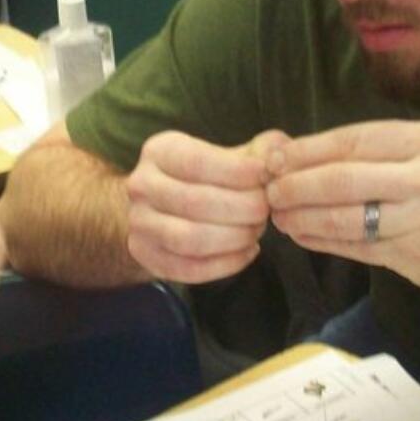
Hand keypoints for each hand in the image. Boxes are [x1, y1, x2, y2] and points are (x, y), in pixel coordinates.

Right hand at [125, 129, 286, 283]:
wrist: (158, 205)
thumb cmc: (203, 177)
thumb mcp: (224, 154)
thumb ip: (258, 152)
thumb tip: (280, 155)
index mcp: (159, 151)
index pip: (198, 163)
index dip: (238, 174)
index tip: (267, 180)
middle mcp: (141, 185)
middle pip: (195, 203)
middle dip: (241, 209)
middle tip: (266, 212)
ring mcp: (139, 223)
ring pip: (189, 239)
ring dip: (233, 239)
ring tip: (256, 232)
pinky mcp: (146, 255)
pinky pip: (188, 269)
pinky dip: (225, 265)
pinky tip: (247, 252)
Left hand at [264, 120, 419, 300]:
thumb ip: (367, 154)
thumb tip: (290, 152)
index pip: (353, 141)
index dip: (306, 151)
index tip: (273, 159)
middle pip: (344, 178)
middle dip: (296, 186)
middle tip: (270, 192)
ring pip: (345, 217)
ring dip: (303, 218)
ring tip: (278, 217)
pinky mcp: (415, 254)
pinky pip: (356, 245)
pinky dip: (321, 240)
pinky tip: (301, 235)